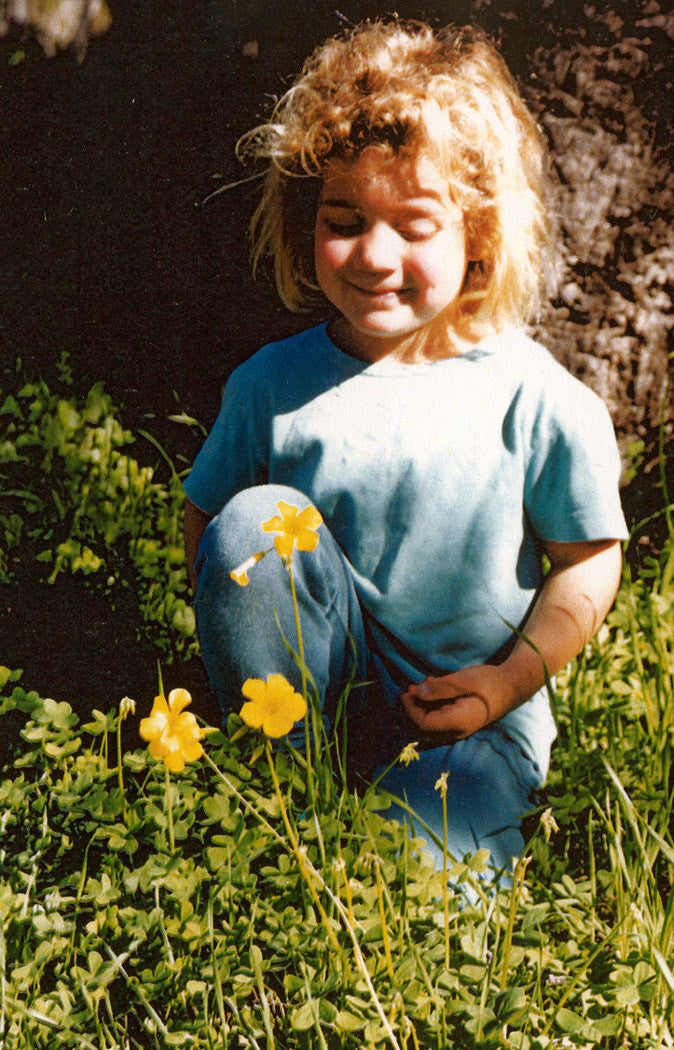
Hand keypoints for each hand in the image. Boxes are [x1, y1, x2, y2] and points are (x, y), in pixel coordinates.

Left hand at [400, 663, 518, 739]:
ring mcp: (460, 728)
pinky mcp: (462, 722)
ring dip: (423, 705)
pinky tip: (434, 688)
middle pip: (425, 726)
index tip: (406, 691)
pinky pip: (441, 719)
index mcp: (457, 722)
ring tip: (422, 684)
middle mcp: (458, 730)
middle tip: (411, 687)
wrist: (512, 686)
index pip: (424, 723)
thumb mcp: (462, 680)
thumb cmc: (488, 681)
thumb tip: (417, 692)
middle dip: (414, 707)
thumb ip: (439, 688)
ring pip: (432, 722)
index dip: (410, 708)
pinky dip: (432, 705)